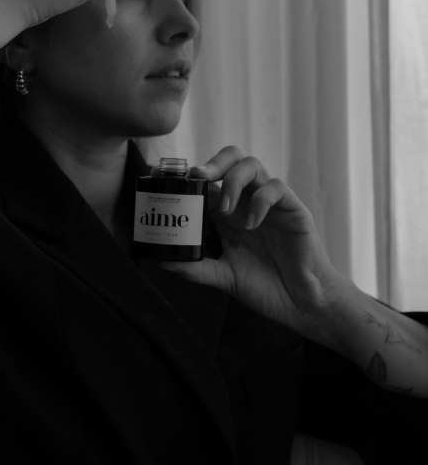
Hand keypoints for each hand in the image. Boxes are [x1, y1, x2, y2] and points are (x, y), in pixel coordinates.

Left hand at [160, 146, 343, 338]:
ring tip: (226, 209)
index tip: (170, 178)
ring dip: (233, 181)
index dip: (191, 174)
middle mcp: (248, 201)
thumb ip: (195, 268)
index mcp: (229, 213)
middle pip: (232, 159)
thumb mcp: (223, 277)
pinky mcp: (293, 209)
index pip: (210, 180)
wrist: (301, 304)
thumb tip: (162, 261)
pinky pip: (277, 188)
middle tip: (199, 177)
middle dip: (213, 162)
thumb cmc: (265, 287)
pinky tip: (252, 224)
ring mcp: (271, 203)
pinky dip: (260, 201)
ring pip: (252, 165)